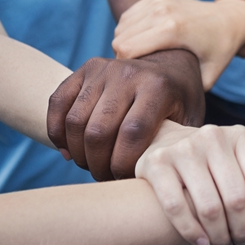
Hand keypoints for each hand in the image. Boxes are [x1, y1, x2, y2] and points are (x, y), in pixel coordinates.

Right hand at [47, 49, 204, 180]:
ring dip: (78, 153)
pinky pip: (57, 103)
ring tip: (91, 165)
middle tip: (105, 176)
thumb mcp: (187, 121)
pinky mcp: (84, 69)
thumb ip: (172, 146)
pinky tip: (69, 151)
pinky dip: (57, 132)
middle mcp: (128, 74)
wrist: (170, 65)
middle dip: (98, 164)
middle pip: (99, 131)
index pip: (132, 133)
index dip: (122, 164)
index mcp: (158, 88)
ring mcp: (104, 69)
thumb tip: (154, 179)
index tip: (124, 178)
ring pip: (75, 121)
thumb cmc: (179, 103)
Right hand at [112, 0, 244, 89]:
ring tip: (146, 56)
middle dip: (125, 58)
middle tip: (143, 71)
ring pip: (122, 27)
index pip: (126, 50)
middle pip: (120, 39)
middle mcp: (163, 10)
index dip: (127, 69)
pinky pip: (129, 16)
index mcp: (173, 30)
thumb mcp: (207, 78)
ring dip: (127, 43)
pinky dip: (132, 30)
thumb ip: (184, 93)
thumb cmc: (219, 51)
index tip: (140, 80)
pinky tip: (148, 41)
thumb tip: (164, 114)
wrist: (230, 18)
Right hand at [136, 122, 244, 244]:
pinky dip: (192, 231)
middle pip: (238, 198)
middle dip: (243, 229)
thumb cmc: (213, 163)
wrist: (165, 142)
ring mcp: (183, 149)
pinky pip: (176, 207)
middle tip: (242, 243)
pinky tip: (202, 242)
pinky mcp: (156, 163)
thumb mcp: (238, 161)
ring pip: (209, 206)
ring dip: (220, 236)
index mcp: (240, 135)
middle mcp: (213, 137)